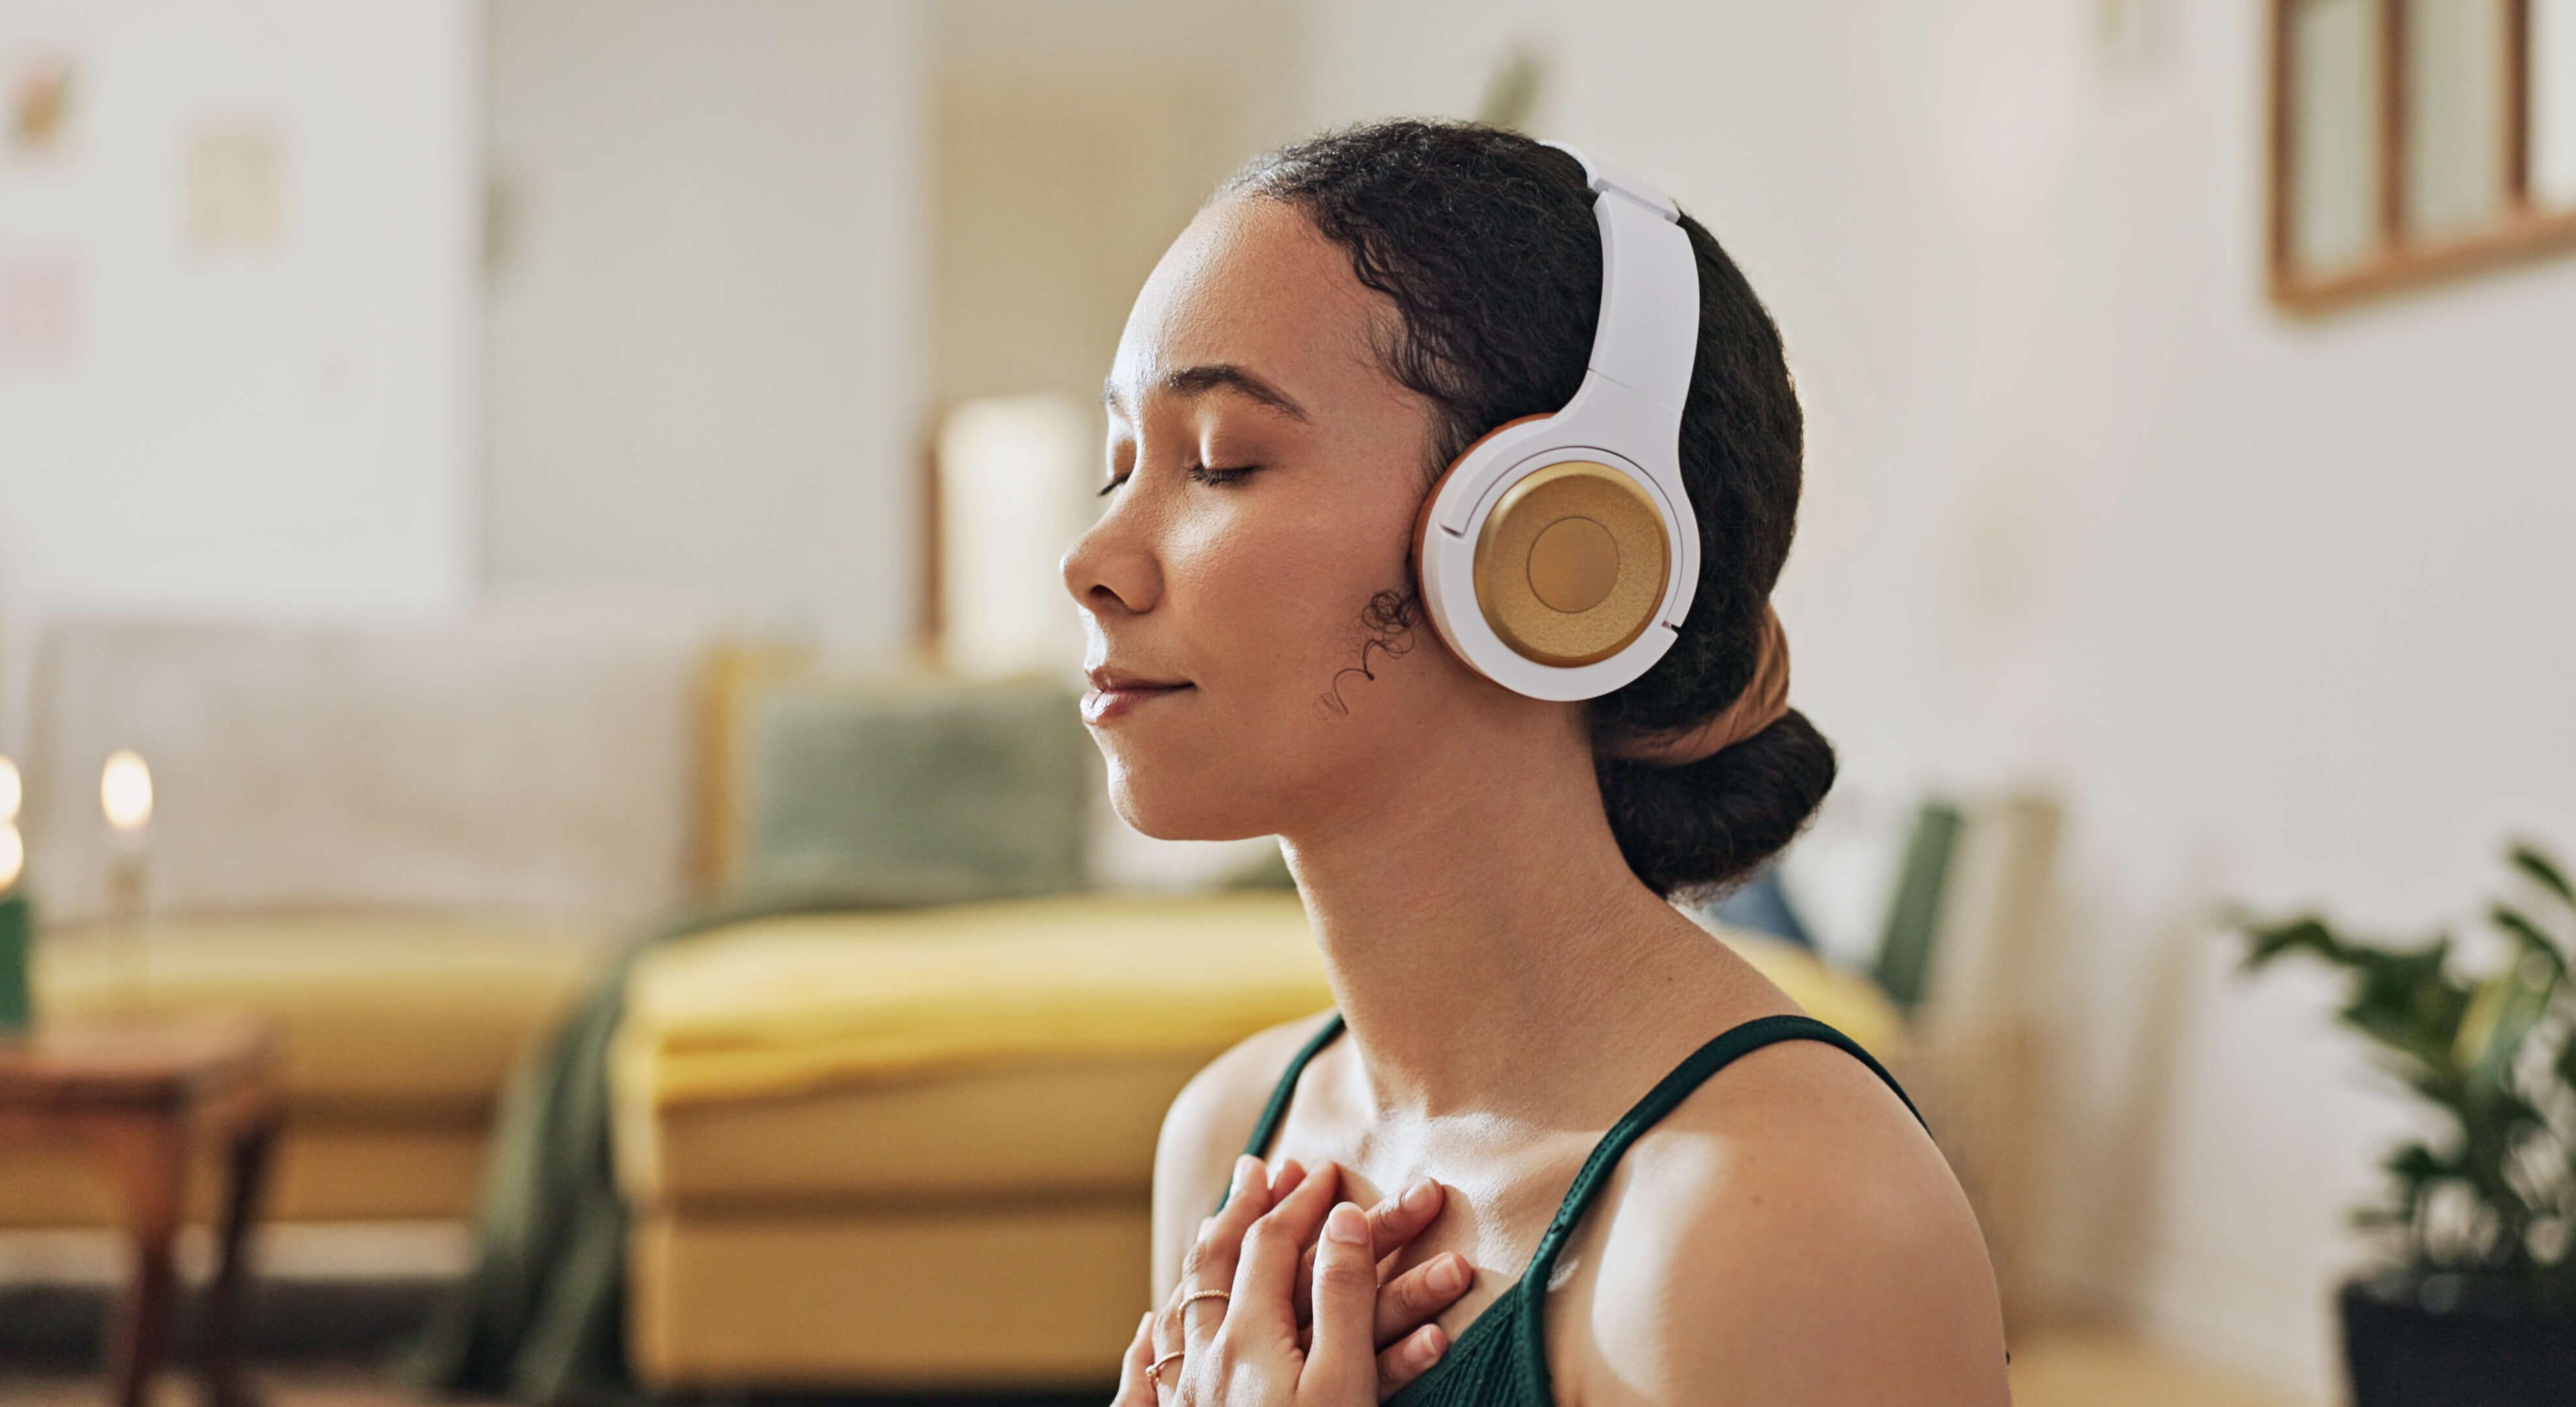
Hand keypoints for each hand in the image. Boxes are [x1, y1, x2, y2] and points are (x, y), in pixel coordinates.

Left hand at [1113, 1155, 1465, 1404]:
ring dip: (1205, 1258)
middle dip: (1244, 1210)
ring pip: (1184, 1306)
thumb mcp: (1344, 1382)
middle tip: (1262, 1169)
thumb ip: (1342, 1298)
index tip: (1326, 1170)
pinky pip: (1151, 1370)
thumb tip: (1339, 1219)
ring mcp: (1188, 1398)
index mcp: (1250, 1337)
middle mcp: (1207, 1359)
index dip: (1300, 1202)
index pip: (1271, 1244)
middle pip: (1218, 1263)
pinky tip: (1147, 1333)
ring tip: (1214, 1225)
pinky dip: (1154, 1334)